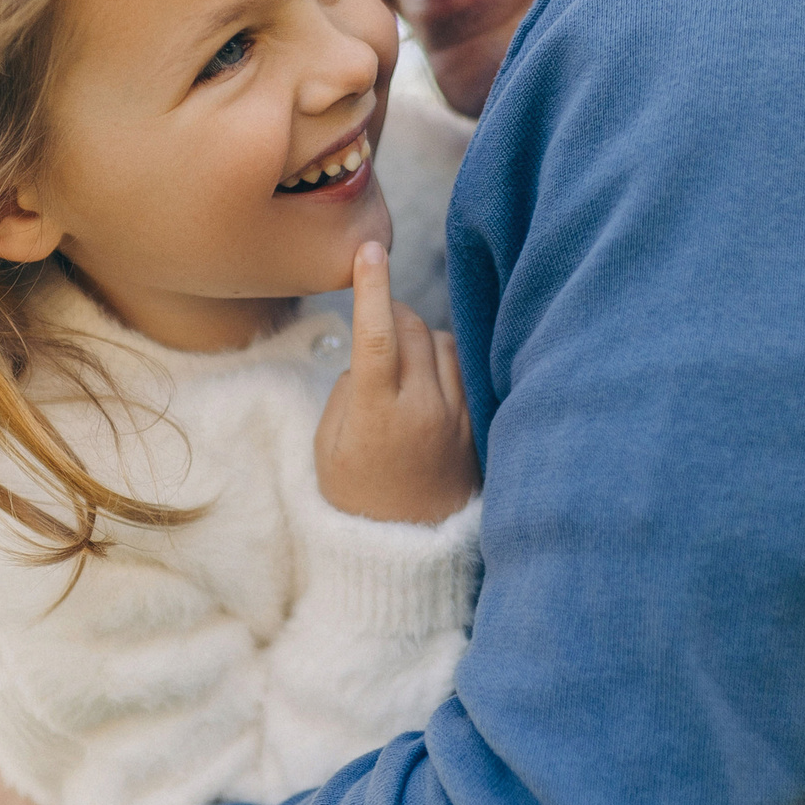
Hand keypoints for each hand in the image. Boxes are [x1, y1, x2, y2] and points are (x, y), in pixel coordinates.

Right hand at [315, 240, 478, 523]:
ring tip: (402, 369)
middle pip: (413, 327)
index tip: (368, 251)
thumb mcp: (326, 447)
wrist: (405, 552)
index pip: (377, 335)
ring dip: (422, 338)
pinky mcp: (478, 426)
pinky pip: (466, 368)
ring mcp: (457, 418)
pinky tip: (430, 384)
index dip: (371, 288)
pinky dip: (446, 362)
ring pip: (444, 342)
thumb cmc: (353, 498)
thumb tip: (372, 354)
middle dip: (393, 314)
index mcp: (376, 414)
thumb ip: (346, 391)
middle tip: (376, 328)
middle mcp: (423, 410)